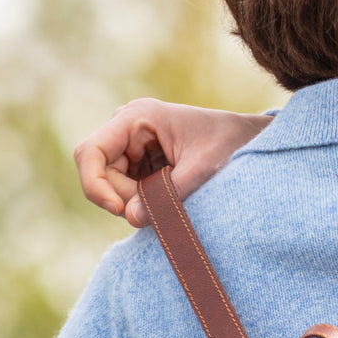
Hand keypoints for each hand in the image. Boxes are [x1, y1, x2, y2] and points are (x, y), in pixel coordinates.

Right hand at [74, 98, 271, 226]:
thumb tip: (131, 219)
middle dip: (124, 198)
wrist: (248, 139)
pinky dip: (143, 201)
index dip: (95, 185)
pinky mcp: (139, 162)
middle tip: (162, 206)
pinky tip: (169, 195)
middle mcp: (126, 128)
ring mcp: (130, 145)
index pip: (90, 153)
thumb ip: (168, 195)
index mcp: (136, 117)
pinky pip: (126, 190)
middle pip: (100, 174)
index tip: (120, 210)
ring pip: (112, 186)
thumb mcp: (203, 169)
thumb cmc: (228, 145)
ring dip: (135, 201)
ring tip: (173, 196)